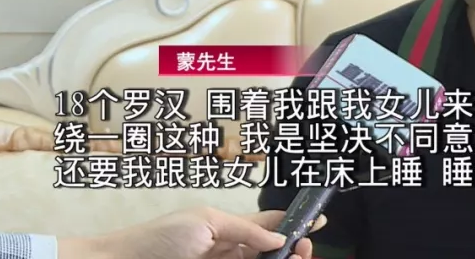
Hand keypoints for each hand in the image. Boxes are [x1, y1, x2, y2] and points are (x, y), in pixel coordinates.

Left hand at [59, 207, 325, 258]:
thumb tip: (279, 237)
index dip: (292, 223)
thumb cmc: (156, 240)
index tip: (318, 222)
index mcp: (225, 230)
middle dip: (294, 249)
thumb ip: (244, 230)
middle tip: (305, 250)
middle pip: (271, 251)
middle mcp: (228, 253)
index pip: (266, 226)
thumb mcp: (203, 222)